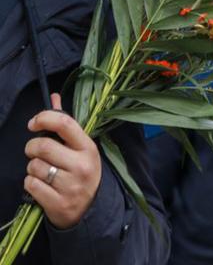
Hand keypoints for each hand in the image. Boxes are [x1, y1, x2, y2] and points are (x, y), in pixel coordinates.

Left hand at [24, 93, 101, 228]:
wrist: (89, 208)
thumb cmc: (80, 171)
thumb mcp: (79, 147)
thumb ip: (65, 123)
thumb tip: (53, 97)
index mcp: (88, 147)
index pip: (65, 124)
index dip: (45, 118)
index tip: (34, 123)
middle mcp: (81, 165)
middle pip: (43, 146)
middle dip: (31, 148)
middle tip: (34, 152)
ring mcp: (70, 185)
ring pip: (34, 166)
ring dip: (32, 168)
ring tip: (43, 171)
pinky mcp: (58, 202)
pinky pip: (30, 185)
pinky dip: (30, 183)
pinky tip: (41, 185)